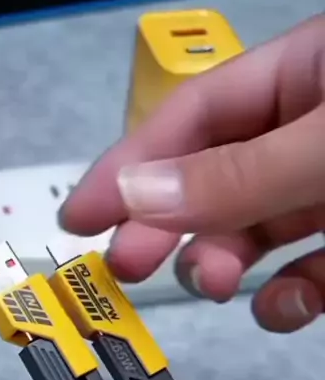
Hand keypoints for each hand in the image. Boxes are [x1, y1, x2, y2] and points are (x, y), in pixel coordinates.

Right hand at [60, 14, 324, 332]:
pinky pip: (313, 268)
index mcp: (304, 73)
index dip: (131, 165)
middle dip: (170, 224)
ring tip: (212, 285)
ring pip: (260, 228)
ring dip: (225, 262)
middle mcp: (311, 130)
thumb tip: (135, 194)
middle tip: (129, 267)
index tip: (78, 218)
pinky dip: (292, 294)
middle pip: (218, 177)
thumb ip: (240, 174)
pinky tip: (286, 306)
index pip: (195, 115)